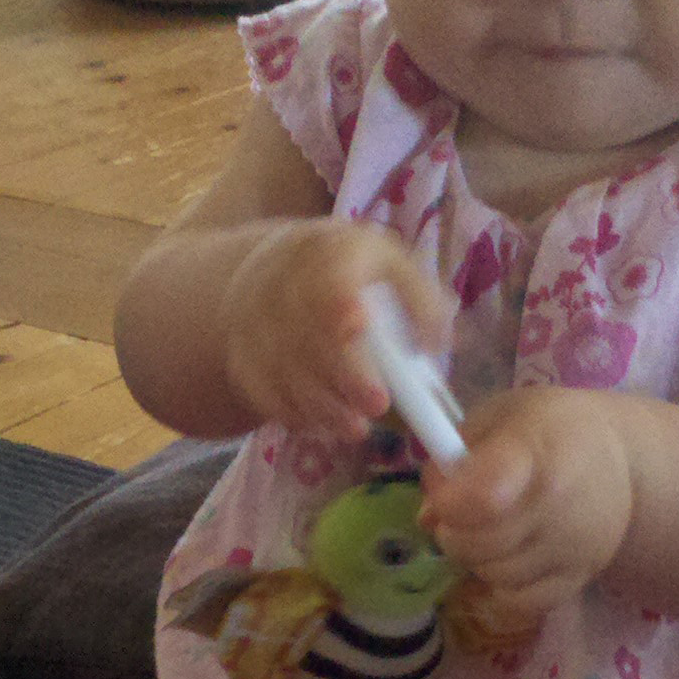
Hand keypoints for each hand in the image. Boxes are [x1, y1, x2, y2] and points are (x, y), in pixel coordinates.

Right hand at [220, 220, 454, 440]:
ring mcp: (257, 319)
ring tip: (355, 428)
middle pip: (307, 329)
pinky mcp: (242, 355)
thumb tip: (436, 344)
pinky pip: (263, 391)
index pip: (328, 273)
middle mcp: (287, 280)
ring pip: (284, 369)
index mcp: (332, 250)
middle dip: (345, 372)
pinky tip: (321, 425)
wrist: (273, 271)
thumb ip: (420, 300)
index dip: (338, 299)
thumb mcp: (391, 266)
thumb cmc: (352, 275)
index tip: (356, 326)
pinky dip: (293, 413)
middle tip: (379, 404)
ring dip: (322, 405)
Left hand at [419, 387, 635, 618]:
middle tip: (459, 516)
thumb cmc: (552, 430)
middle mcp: (559, 504)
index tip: (445, 495)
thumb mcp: (503, 415)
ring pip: (495, 576)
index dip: (449, 503)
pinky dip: (503, 589)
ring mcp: (573, 548)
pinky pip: (522, 604)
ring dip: (476, 559)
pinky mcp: (580, 578)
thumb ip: (454, 455)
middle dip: (453, 532)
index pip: (484, 495)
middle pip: (479, 544)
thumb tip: (427, 514)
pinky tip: (507, 561)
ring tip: (488, 532)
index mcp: (535, 452)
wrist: (623, 462)